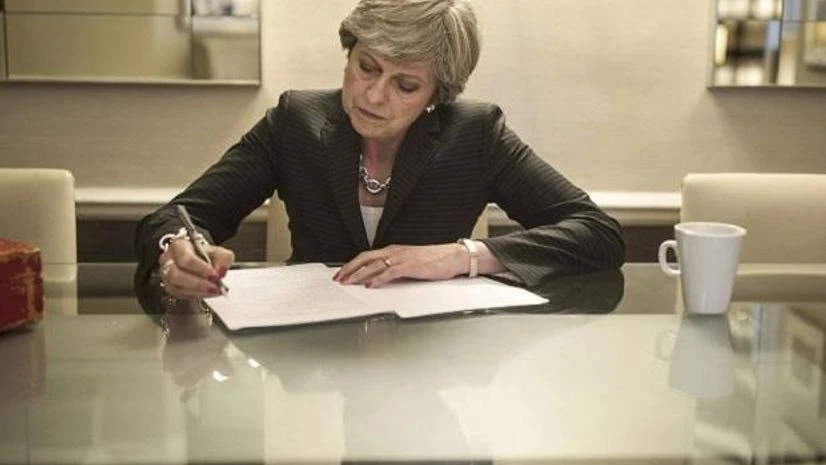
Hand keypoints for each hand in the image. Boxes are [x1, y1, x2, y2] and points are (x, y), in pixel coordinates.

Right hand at [158, 239, 234, 298]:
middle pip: (176, 275)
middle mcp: (168, 260)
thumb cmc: (204, 254)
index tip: (215, 275)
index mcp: (179, 246)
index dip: (201, 269)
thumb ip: (223, 259)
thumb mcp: (218, 252)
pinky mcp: (170, 288)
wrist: (197, 260)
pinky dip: (196, 295)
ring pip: (177, 287)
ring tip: (214, 290)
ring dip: (198, 291)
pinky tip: (208, 293)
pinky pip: (180, 295)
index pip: (186, 259)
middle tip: (214, 287)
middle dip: (198, 283)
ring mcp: (166, 275)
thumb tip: (221, 271)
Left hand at [333, 243, 467, 287]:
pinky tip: (371, 285)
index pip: (367, 256)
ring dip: (359, 275)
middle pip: (365, 258)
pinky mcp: (410, 266)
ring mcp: (401, 258)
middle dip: (349, 268)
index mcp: (393, 250)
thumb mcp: (409, 262)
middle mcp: (394, 252)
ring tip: (348, 282)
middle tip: (338, 279)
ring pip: (374, 265)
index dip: (352, 264)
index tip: (342, 273)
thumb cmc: (434, 260)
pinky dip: (378, 279)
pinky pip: (389, 272)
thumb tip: (380, 279)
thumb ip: (395, 268)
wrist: (453, 256)